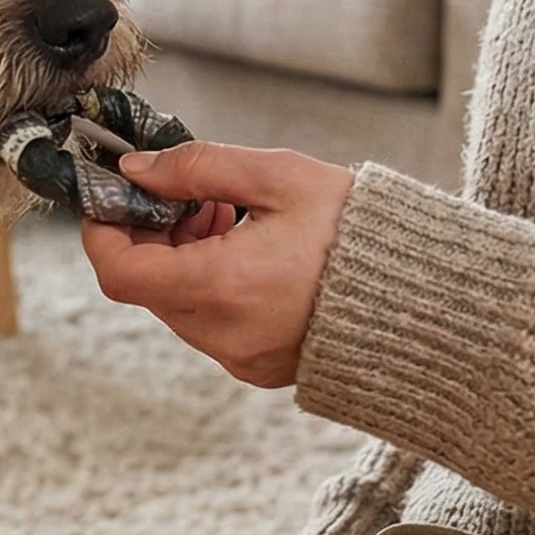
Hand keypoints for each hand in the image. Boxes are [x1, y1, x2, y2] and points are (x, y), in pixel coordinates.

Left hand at [80, 143, 354, 386]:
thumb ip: (199, 167)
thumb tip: (138, 169)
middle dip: (152, 236)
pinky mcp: (258, 367)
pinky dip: (210, 286)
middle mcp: (224, 334)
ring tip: (230, 219)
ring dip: (183, 259)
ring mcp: (240, 357)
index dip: (103, 232)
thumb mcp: (280, 178)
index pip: (120, 273)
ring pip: (176, 304)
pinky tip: (250, 253)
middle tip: (191, 198)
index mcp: (222, 287)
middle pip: (147, 286)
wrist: (431, 298)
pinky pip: (208, 324)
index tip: (114, 198)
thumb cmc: (361, 233)